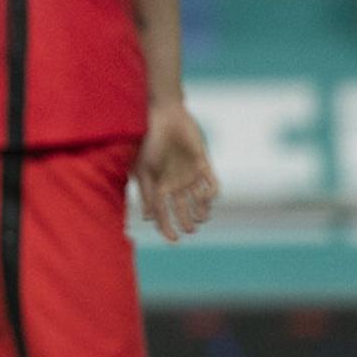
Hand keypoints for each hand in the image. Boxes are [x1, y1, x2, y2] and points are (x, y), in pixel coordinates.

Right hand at [136, 102, 218, 241]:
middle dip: (186, 222)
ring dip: (202, 212)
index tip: (173, 240)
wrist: (163, 116)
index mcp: (158, 185)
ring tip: (201, 217)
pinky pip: (212, 185)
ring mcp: (190, 174)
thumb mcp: (143, 170)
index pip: (163, 213)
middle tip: (189, 230)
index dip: (167, 227)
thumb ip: (146, 193)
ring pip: (200, 202)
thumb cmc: (148, 141)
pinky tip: (206, 198)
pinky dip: (211, 195)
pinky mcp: (203, 164)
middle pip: (183, 210)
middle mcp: (175, 183)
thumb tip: (148, 218)